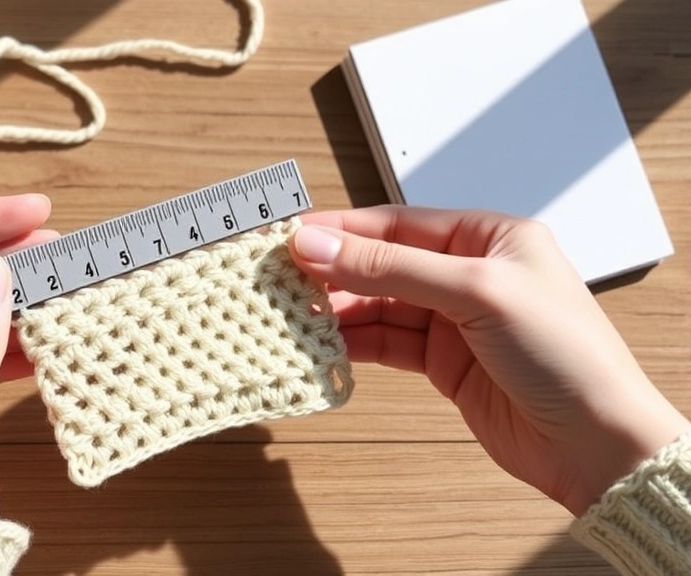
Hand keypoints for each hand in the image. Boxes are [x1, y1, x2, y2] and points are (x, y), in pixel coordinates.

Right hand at [289, 206, 688, 515]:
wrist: (595, 443)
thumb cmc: (566, 355)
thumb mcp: (475, 292)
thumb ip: (391, 267)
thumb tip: (319, 244)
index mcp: (488, 236)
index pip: (397, 223)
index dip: (341, 230)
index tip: (291, 239)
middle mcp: (469, 273)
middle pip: (381, 263)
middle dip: (332, 272)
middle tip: (280, 280)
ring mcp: (454, 320)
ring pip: (378, 305)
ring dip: (336, 311)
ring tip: (292, 314)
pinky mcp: (444, 362)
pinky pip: (385, 343)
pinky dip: (353, 344)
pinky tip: (324, 343)